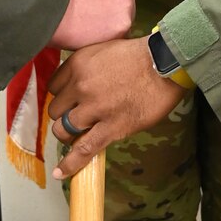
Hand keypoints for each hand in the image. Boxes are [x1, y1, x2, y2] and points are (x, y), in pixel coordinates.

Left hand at [49, 39, 188, 178]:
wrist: (167, 63)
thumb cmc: (141, 55)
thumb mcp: (104, 48)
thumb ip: (87, 65)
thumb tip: (79, 80)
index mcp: (78, 64)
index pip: (53, 87)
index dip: (62, 96)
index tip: (69, 101)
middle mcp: (81, 86)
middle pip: (56, 111)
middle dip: (64, 115)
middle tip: (79, 117)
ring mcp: (95, 108)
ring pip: (64, 130)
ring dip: (69, 135)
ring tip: (79, 135)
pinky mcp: (111, 127)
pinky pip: (84, 149)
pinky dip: (71, 163)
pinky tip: (60, 172)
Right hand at [51, 0, 135, 48]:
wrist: (45, 0)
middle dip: (111, 1)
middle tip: (90, 8)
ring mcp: (127, 4)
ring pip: (123, 14)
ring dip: (109, 19)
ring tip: (87, 22)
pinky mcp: (122, 26)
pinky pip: (117, 32)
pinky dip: (105, 35)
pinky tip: (89, 32)